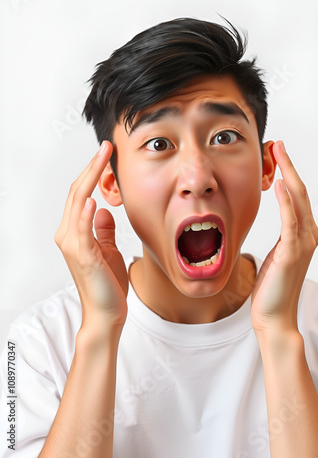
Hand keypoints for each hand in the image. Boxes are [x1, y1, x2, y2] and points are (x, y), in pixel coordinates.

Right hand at [54, 141, 127, 332]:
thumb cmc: (107, 284)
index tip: (105, 154)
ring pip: (77, 203)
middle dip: (91, 168)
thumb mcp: (107, 250)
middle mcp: (68, 235)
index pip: (80, 194)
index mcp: (74, 232)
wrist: (106, 313)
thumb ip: (102, 230)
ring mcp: (72, 245)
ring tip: (102, 158)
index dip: (91, 172)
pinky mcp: (83, 256)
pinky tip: (92, 196)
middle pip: (76, 193)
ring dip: (90, 178)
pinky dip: (84, 212)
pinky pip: (81, 229)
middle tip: (106, 147)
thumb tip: (101, 211)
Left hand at [250, 141, 317, 334]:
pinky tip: (279, 183)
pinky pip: (290, 221)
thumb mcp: (277, 255)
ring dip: (288, 174)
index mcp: (304, 235)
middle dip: (289, 166)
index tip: (277, 154)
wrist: (274, 316)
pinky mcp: (292, 253)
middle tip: (278, 145)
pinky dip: (286, 201)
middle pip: (300, 192)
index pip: (297, 196)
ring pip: (298, 201)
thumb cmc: (272, 287)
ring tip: (278, 154)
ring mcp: (302, 244)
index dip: (288, 173)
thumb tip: (282, 223)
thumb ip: (283, 237)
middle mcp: (308, 235)